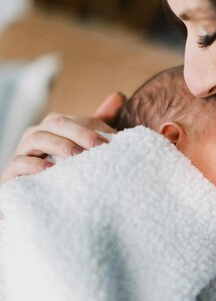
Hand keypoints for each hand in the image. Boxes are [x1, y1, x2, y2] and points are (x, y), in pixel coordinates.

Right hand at [1, 93, 125, 184]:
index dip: (92, 126)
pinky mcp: (12, 173)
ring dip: (59, 145)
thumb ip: (99, 124)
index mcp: (53, 128)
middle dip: (79, 132)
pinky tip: (50, 169)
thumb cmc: (65, 172)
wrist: (40, 204)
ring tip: (77, 156)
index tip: (114, 140)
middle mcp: (36, 135)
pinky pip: (19, 163)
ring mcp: (22, 152)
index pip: (72, 119)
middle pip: (56, 124)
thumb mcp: (84, 148)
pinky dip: (34, 164)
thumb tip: (119, 96)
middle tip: (99, 146)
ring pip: (36, 138)